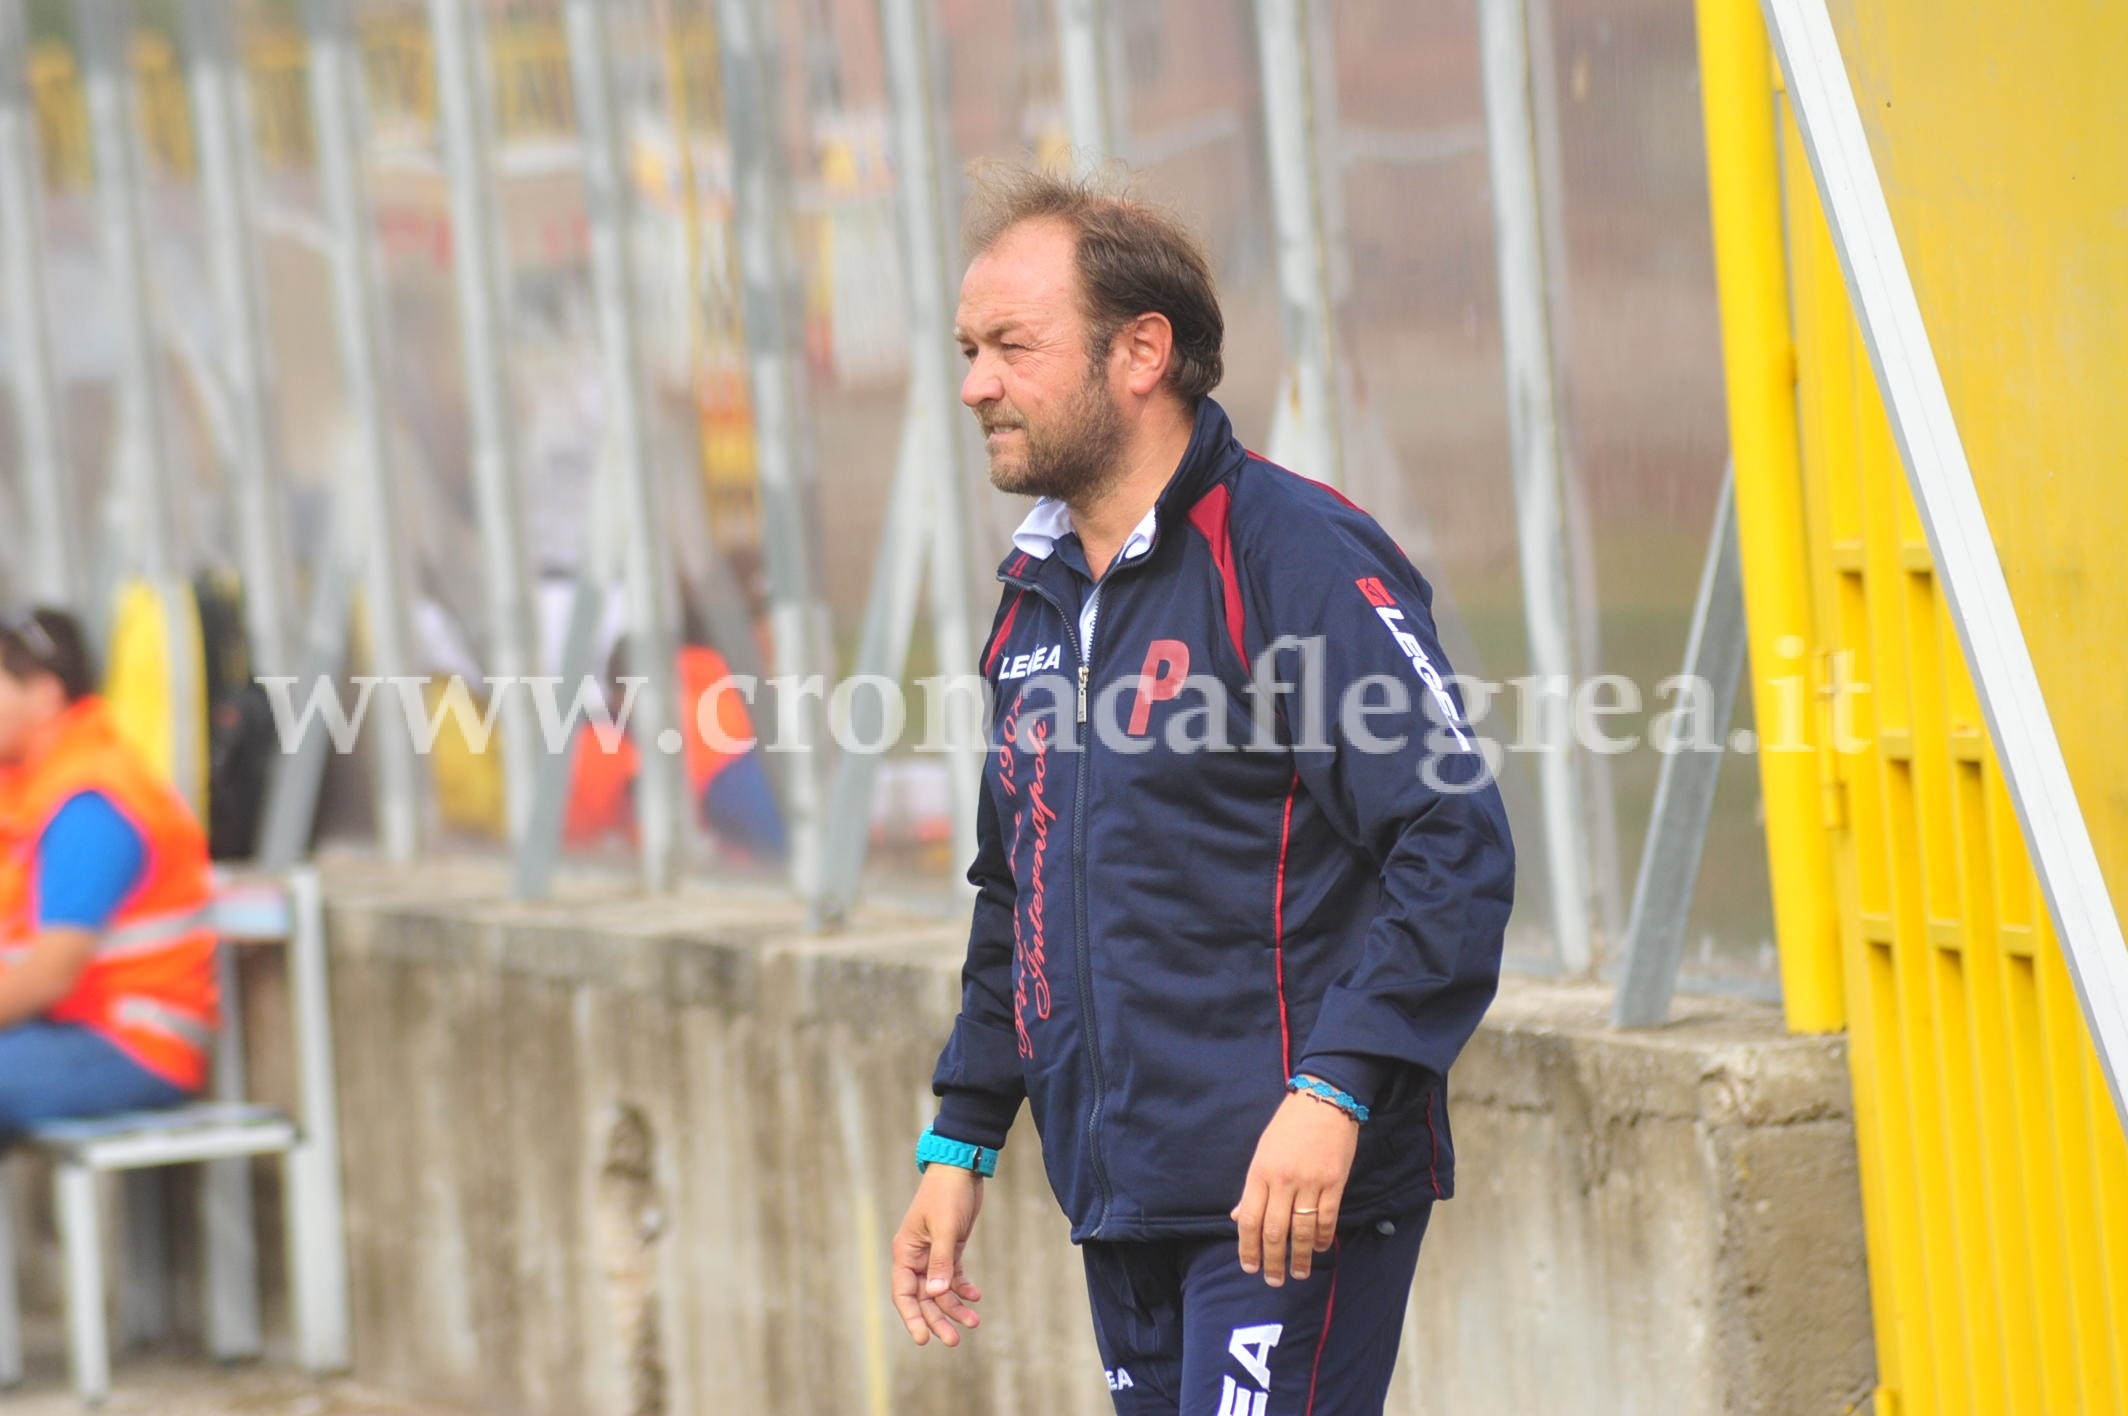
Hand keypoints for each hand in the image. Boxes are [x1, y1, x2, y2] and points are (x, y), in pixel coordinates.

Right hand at [890, 1164, 985, 1346]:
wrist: (962, 1169)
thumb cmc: (947, 1195)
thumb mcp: (946, 1228)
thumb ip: (941, 1261)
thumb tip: (935, 1294)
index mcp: (905, 1252)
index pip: (903, 1293)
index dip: (912, 1317)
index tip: (924, 1339)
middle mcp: (916, 1257)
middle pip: (923, 1298)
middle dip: (938, 1319)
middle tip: (955, 1340)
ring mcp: (932, 1254)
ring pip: (940, 1290)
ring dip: (955, 1306)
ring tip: (974, 1321)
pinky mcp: (950, 1249)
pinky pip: (953, 1277)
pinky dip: (963, 1288)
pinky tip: (976, 1297)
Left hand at [1230, 1087, 1359, 1285]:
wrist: (1324, 1100)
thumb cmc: (1289, 1126)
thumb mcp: (1263, 1152)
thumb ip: (1252, 1188)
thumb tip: (1238, 1217)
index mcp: (1260, 1172)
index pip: (1250, 1219)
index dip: (1248, 1247)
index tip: (1249, 1266)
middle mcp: (1283, 1180)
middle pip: (1274, 1231)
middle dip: (1272, 1260)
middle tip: (1273, 1280)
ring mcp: (1310, 1183)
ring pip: (1301, 1230)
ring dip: (1299, 1257)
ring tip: (1299, 1273)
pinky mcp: (1334, 1183)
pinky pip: (1326, 1218)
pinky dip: (1322, 1238)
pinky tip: (1319, 1249)